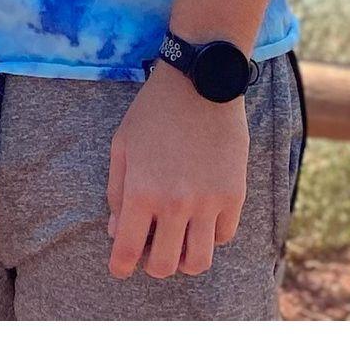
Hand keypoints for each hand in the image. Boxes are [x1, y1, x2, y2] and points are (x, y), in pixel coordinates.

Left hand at [106, 65, 248, 280]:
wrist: (201, 81)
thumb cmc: (154, 111)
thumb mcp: (122, 145)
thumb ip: (116, 192)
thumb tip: (116, 231)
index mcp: (141, 192)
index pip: (126, 252)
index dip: (120, 267)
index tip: (121, 268)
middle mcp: (174, 203)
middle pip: (163, 266)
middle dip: (152, 264)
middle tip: (151, 248)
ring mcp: (208, 202)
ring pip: (198, 262)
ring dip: (184, 258)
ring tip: (178, 241)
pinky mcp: (234, 195)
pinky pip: (223, 237)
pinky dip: (210, 236)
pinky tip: (201, 219)